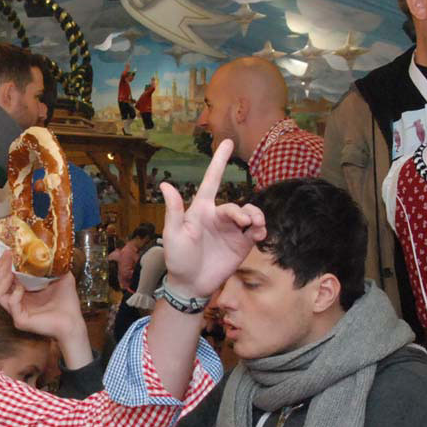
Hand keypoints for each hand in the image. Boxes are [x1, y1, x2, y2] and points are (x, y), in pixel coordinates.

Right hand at [0, 252, 88, 354]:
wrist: (73, 322)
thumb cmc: (67, 303)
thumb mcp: (61, 277)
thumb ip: (54, 265)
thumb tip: (51, 249)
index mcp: (23, 291)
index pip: (4, 277)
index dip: (4, 264)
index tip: (9, 252)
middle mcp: (16, 301)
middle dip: (1, 268)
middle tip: (9, 258)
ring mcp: (16, 311)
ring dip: (4, 279)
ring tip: (13, 271)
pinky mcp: (20, 320)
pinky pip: (10, 303)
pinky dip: (14, 293)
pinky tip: (22, 287)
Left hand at [160, 140, 265, 297]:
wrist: (191, 284)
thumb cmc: (177, 258)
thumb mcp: (173, 234)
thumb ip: (174, 210)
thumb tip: (165, 185)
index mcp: (201, 209)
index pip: (212, 181)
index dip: (219, 161)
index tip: (228, 142)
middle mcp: (218, 217)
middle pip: (236, 205)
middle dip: (242, 211)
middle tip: (243, 222)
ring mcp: (231, 230)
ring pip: (250, 213)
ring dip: (256, 216)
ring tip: (255, 226)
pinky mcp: (242, 244)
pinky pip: (256, 230)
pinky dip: (261, 228)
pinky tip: (259, 234)